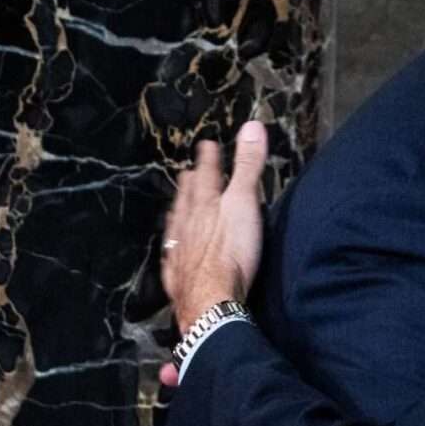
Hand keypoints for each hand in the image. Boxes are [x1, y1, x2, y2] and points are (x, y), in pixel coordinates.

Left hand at [161, 120, 268, 341]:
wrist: (210, 299)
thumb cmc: (231, 251)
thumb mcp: (244, 202)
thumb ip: (247, 166)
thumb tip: (253, 126)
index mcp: (203, 205)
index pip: (206, 174)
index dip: (208, 159)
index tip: (206, 144)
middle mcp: (186, 224)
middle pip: (187, 199)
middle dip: (189, 184)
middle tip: (188, 172)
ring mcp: (179, 250)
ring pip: (176, 226)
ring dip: (179, 214)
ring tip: (177, 205)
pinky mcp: (178, 276)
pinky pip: (173, 256)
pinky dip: (174, 247)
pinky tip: (172, 250)